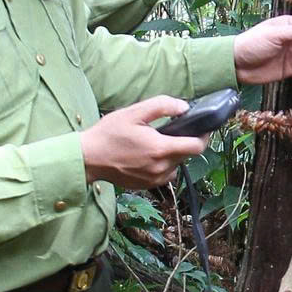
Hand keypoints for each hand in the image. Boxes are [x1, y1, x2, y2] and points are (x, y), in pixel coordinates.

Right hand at [80, 95, 208, 189]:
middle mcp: (161, 168)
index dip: (204, 136)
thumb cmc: (108, 134)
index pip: (197, 147)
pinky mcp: (147, 185)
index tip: (202, 128)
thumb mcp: (134, 112)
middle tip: (173, 130)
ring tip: (157, 142)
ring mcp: (154, 179)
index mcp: (160, 149)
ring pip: (177, 165)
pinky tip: (149, 155)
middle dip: (185, 142)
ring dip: (174, 154)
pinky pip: (165, 175)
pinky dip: (163, 165)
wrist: (88, 158)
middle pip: (187, 155)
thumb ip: (162, 106)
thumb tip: (184, 107)